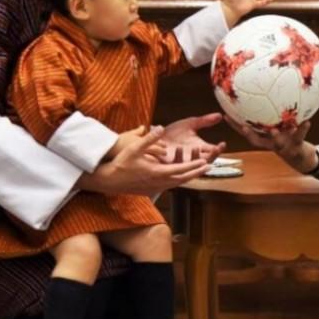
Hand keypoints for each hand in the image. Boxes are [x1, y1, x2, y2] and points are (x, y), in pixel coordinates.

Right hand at [78, 126, 208, 194]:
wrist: (110, 181)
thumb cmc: (121, 163)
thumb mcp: (134, 148)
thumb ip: (149, 138)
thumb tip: (160, 127)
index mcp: (157, 172)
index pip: (180, 170)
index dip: (194, 166)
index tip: (204, 162)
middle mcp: (158, 182)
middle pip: (182, 179)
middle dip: (196, 173)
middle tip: (208, 167)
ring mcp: (155, 188)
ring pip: (176, 183)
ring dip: (188, 177)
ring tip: (197, 171)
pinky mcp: (151, 190)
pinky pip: (169, 186)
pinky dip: (178, 181)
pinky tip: (180, 177)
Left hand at [160, 112, 226, 163]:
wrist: (154, 136)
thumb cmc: (173, 132)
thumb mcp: (190, 124)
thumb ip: (204, 121)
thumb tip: (220, 115)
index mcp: (199, 147)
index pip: (213, 151)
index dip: (219, 149)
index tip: (222, 143)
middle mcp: (192, 157)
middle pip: (207, 161)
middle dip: (212, 156)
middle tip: (216, 149)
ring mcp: (182, 162)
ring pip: (194, 165)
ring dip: (196, 157)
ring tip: (196, 147)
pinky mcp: (170, 164)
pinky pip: (177, 165)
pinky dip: (180, 157)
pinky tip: (180, 148)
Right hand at [226, 117, 311, 171]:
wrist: (302, 158)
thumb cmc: (287, 138)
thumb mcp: (278, 127)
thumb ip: (269, 115)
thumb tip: (263, 93)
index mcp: (264, 139)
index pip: (246, 132)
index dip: (234, 126)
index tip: (225, 115)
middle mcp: (271, 144)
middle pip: (257, 142)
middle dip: (249, 135)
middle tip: (243, 127)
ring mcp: (283, 147)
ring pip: (278, 143)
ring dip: (275, 137)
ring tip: (275, 129)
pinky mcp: (297, 147)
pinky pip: (300, 137)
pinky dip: (303, 129)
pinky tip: (307, 121)